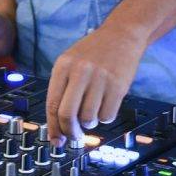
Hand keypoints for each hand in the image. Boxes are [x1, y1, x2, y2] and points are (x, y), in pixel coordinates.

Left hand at [45, 25, 144, 142]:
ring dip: (89, 124)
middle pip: (67, 115)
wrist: (122, 34)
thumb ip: (62, 89)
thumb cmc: (93, 52)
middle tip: (75, 136)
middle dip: (70, 132)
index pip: (52, 104)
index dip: (53, 128)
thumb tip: (58, 126)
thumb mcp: (70, 62)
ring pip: (88, 118)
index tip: (56, 140)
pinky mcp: (118, 86)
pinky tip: (105, 105)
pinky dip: (105, 118)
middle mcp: (80, 71)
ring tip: (92, 113)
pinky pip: (107, 116)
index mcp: (63, 66)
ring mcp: (100, 78)